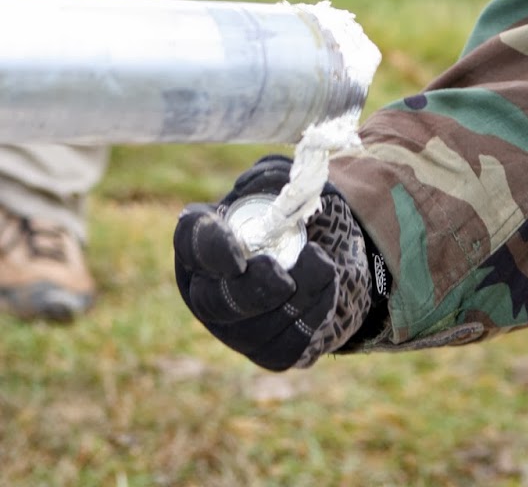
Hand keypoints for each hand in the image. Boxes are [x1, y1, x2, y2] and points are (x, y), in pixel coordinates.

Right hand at [174, 155, 390, 369]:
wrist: (334, 251)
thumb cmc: (297, 214)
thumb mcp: (287, 184)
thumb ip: (271, 178)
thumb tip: (254, 189)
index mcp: (204, 240)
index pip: (191, 243)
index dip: (211, 252)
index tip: (240, 256)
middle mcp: (207, 288)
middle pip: (213, 301)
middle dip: (253, 290)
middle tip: (284, 277)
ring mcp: (234, 326)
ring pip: (254, 327)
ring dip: (297, 295)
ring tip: (324, 266)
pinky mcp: (267, 352)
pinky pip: (286, 343)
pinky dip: (314, 313)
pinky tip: (327, 289)